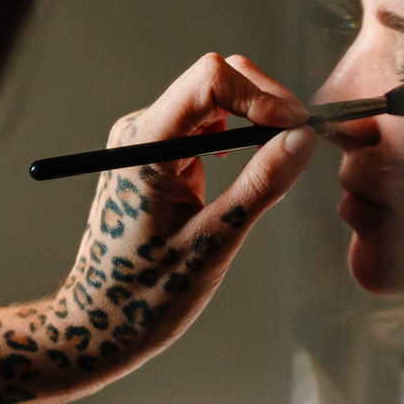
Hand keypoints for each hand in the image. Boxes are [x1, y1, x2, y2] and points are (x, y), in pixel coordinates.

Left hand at [0, 53, 314, 403]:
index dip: (261, 95)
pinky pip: (208, 126)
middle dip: (266, 101)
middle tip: (304, 141)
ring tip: (287, 156)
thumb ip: (260, 186)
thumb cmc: (143, 295)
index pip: (209, 79)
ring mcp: (147, 142)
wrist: (100, 323)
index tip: (297, 128)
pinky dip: (241, 135)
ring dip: (257, 118)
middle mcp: (141, 132)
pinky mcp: (158, 157)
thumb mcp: (212, 243)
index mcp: (144, 146)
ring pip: (216, 100)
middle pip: (215, 80)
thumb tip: (303, 139)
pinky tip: (257, 165)